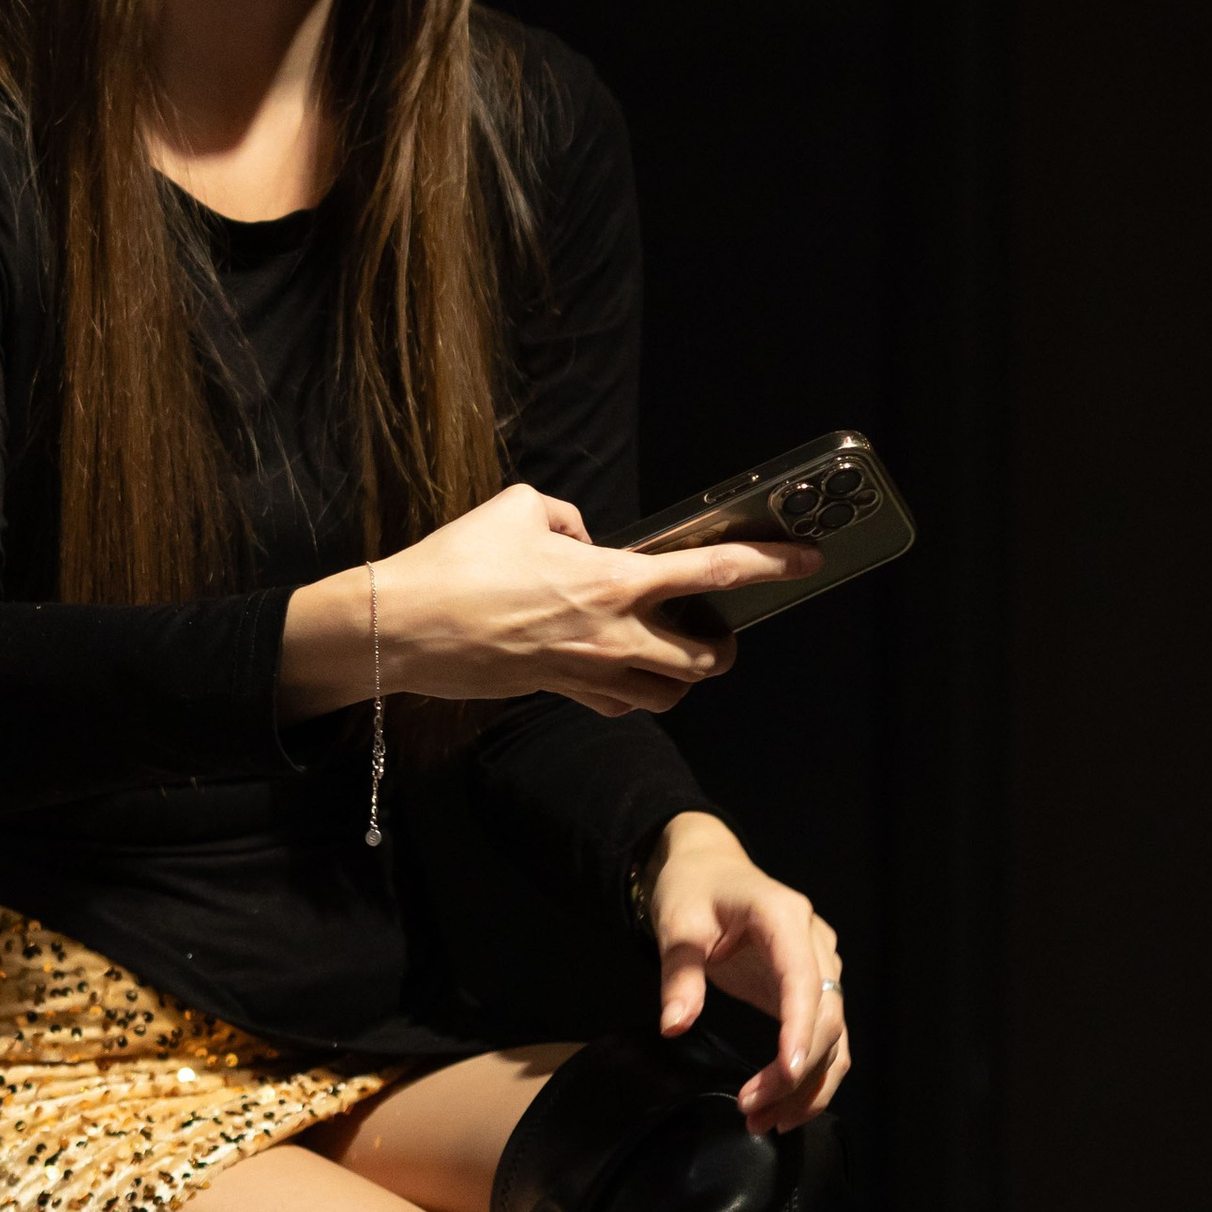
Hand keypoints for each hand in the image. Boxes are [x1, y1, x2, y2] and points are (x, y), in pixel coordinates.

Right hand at [280, 483, 818, 722]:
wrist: (405, 626)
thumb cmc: (459, 560)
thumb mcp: (518, 506)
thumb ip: (567, 515)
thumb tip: (584, 537)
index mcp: (613, 579)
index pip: (711, 571)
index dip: (767, 564)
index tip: (806, 558)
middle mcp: (612, 634)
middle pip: (704, 660)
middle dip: (725, 646)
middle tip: (720, 627)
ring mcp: (587, 672)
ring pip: (668, 695)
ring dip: (683, 678)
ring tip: (673, 652)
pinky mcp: (557, 693)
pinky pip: (619, 704)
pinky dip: (633, 691)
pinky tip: (620, 668)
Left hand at [643, 811, 849, 1133]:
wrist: (708, 868)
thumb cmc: (693, 890)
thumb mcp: (676, 924)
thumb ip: (679, 974)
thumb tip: (674, 1026)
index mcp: (783, 916)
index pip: (804, 980)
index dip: (800, 1030)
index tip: (785, 1074)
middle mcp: (815, 943)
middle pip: (827, 1017)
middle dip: (795, 1072)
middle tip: (753, 1111)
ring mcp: (821, 967)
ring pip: (835, 1037)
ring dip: (808, 1085)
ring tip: (766, 1122)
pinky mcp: (814, 989)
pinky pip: (827, 1039)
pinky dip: (812, 1075)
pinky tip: (784, 1107)